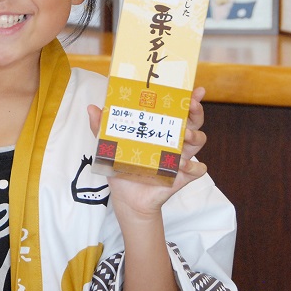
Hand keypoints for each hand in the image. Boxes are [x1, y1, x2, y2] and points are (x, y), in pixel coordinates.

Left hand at [87, 87, 208, 217]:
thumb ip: (101, 128)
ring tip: (185, 135)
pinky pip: (198, 170)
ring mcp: (180, 159)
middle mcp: (174, 141)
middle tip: (191, 104)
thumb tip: (92, 108)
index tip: (194, 90)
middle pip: (194, 122)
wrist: (127, 199)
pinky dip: (193, 166)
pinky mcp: (182, 177)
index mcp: (160, 130)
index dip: (188, 99)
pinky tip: (181, 164)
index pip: (177, 110)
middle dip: (196, 111)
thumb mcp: (110, 146)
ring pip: (199, 141)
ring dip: (195, 135)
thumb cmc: (122, 169)